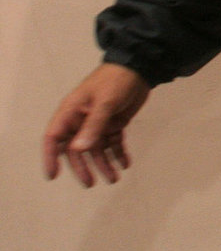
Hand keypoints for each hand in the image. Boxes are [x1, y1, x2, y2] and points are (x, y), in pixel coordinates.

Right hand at [42, 62, 151, 186]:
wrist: (141, 66)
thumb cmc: (117, 80)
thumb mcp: (105, 102)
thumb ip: (94, 125)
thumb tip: (78, 150)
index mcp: (71, 112)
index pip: (54, 138)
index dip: (51, 157)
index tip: (54, 176)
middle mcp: (81, 120)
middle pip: (77, 149)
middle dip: (83, 167)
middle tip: (91, 183)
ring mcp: (98, 123)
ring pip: (97, 149)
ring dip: (104, 164)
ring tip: (114, 179)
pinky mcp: (114, 123)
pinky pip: (113, 143)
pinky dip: (118, 153)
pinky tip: (125, 164)